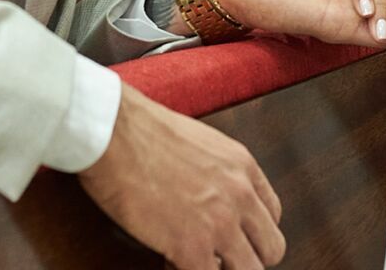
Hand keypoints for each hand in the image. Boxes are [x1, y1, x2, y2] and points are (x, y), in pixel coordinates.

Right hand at [78, 84, 284, 269]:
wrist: (113, 132)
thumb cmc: (142, 131)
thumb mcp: (200, 142)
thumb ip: (217, 172)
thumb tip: (210, 196)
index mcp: (243, 167)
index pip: (272, 215)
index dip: (250, 233)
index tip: (230, 237)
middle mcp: (240, 195)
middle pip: (271, 249)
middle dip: (244, 258)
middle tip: (214, 256)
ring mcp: (220, 223)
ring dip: (221, 269)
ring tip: (191, 258)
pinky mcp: (192, 247)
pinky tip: (168, 260)